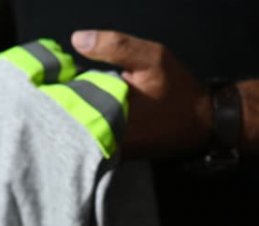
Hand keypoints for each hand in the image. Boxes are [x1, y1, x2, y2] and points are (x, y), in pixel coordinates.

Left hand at [71, 30, 212, 157]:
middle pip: (69, 115)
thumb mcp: (152, 58)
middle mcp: (105, 138)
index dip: (60, 83)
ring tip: (76, 92)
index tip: (57, 72)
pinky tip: (91, 106)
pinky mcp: (112, 154)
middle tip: (64, 81)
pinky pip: (90, 135)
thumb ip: (116, 46)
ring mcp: (107, 149)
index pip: (67, 99)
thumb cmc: (177, 90)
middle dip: (65, 97)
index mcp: (109, 113)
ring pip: (78, 126)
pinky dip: (87, 120)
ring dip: (75, 110)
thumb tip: (77, 39)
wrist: (201, 124)